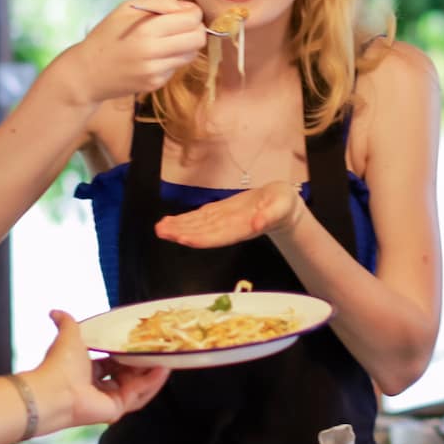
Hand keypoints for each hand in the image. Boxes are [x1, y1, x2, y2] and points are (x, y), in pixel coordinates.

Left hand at [28, 309, 167, 431]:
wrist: (55, 390)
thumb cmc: (61, 364)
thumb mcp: (69, 336)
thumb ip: (67, 323)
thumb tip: (54, 312)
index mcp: (86, 371)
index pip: (111, 363)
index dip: (126, 353)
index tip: (141, 342)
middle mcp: (98, 388)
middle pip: (126, 376)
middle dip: (142, 364)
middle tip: (159, 350)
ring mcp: (108, 400)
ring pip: (136, 387)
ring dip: (152, 373)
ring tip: (167, 358)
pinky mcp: (116, 410)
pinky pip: (138, 395)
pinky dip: (151, 383)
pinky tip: (163, 369)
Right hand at [63, 0, 204, 107]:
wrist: (87, 73)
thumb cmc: (106, 36)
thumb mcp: (126, 9)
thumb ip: (160, 3)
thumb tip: (189, 8)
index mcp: (146, 30)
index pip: (191, 20)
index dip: (193, 13)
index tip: (184, 13)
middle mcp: (153, 53)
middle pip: (198, 39)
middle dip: (196, 29)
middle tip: (182, 26)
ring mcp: (155, 72)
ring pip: (191, 55)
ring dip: (185, 45)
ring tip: (167, 41)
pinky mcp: (155, 84)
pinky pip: (176, 67)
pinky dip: (170, 59)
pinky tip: (153, 57)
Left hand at [156, 181, 304, 246]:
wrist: (282, 204)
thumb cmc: (283, 204)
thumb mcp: (281, 206)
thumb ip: (269, 216)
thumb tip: (256, 224)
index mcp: (243, 227)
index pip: (219, 235)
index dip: (201, 238)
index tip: (184, 238)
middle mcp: (229, 227)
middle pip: (202, 232)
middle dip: (182, 233)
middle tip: (162, 232)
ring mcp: (223, 221)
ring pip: (197, 226)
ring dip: (178, 227)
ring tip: (160, 228)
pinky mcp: (220, 213)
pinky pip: (199, 218)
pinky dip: (184, 219)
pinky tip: (169, 221)